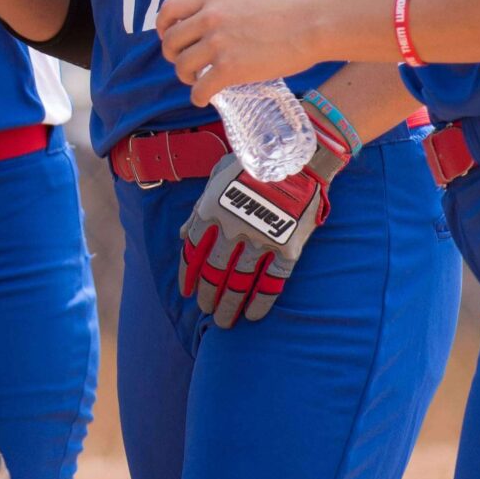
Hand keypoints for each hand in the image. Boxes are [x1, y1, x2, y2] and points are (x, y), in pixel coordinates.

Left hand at [157, 0, 321, 101]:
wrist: (309, 27)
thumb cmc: (285, 14)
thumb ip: (222, 10)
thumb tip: (212, 25)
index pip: (169, 10)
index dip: (163, 27)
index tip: (168, 37)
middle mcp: (209, 19)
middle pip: (171, 42)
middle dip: (173, 56)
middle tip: (186, 64)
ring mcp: (218, 44)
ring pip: (182, 66)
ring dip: (186, 77)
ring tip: (197, 81)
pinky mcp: (229, 68)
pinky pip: (200, 88)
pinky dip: (198, 97)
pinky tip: (204, 99)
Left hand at [180, 102, 351, 326]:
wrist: (297, 157)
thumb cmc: (253, 164)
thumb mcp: (217, 178)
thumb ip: (198, 209)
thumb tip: (182, 235)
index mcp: (211, 211)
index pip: (193, 252)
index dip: (188, 275)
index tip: (187, 292)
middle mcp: (232, 229)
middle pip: (214, 273)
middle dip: (208, 295)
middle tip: (206, 309)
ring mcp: (260, 240)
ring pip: (239, 282)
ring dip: (229, 305)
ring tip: (224, 321)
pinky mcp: (287, 248)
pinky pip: (272, 282)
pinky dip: (261, 301)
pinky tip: (253, 316)